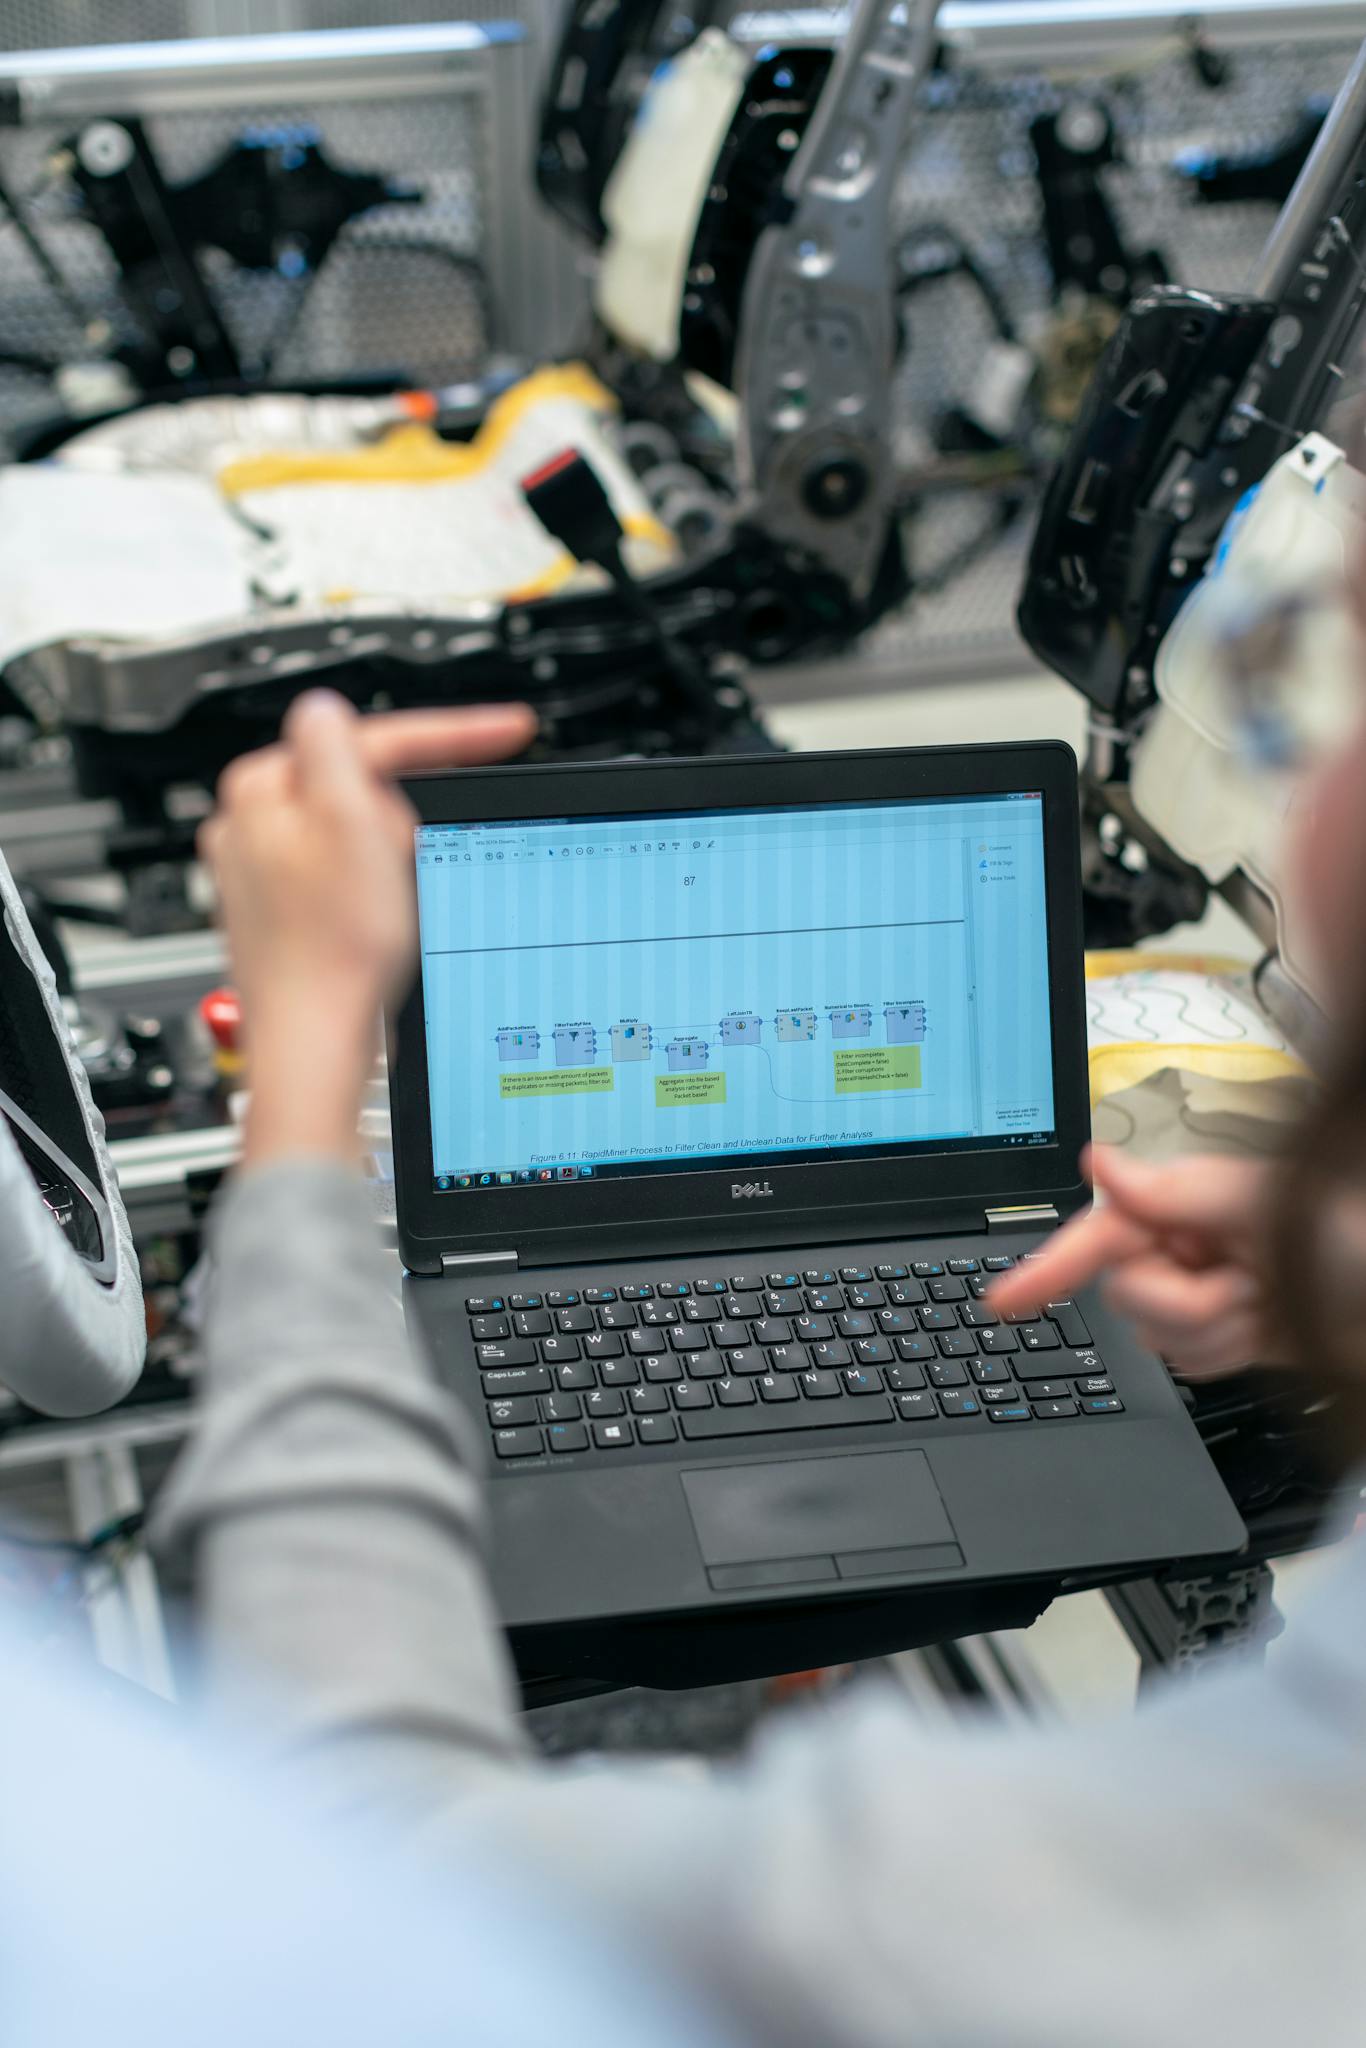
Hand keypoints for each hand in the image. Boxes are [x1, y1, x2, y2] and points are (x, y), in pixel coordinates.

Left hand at [200, 690, 535, 1166]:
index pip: (372, 739)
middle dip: (401, 818)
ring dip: (389, 860)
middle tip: (408, 863)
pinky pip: (348, 878)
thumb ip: (334, 743)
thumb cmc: (334, 946)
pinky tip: (372, 927)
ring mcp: (263, 873)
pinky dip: (372, 894)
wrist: (316, 1039)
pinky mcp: (283, 914)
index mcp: (263, 788)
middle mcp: (249, 826)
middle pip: (364, 788)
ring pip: (359, 835)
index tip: (507, 731)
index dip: (451, 734)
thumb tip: (328, 707)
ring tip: (386, 907)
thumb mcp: (349, 820)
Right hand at [988, 1146, 1281, 1377]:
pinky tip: (1262, 1330)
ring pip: (1156, 1338)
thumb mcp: (1258, 1203)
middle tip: (1244, 1283)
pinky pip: (1189, 1364)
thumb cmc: (1345, 1240)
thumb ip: (1170, 1192)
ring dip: (1217, 1330)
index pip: (1097, 1237)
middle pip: (1126, 1297)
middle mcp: (1181, 1246)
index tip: (1002, 1301)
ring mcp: (1198, 1292)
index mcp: (1181, 1204)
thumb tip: (1099, 1165)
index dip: (1047, 1268)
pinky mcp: (1217, 1335)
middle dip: (1185, 1302)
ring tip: (1264, 1303)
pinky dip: (1228, 1352)